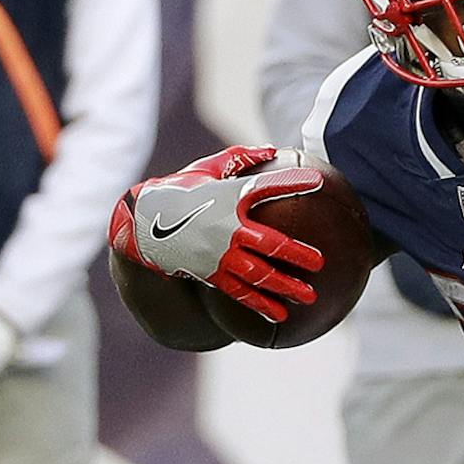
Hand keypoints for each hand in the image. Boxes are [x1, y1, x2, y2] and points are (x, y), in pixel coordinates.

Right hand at [108, 144, 324, 322]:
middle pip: (269, 245)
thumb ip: (240, 158)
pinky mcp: (210, 274)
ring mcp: (218, 255)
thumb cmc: (181, 191)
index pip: (263, 188)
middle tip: (320, 263)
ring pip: (258, 274)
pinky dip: (260, 304)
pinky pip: (239, 293)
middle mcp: (226, 229)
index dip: (290, 183)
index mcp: (227, 200)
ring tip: (309, 298)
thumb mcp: (206, 169)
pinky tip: (280, 315)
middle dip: (297, 254)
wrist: (143, 222)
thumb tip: (272, 148)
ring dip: (285, 287)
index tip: (317, 182)